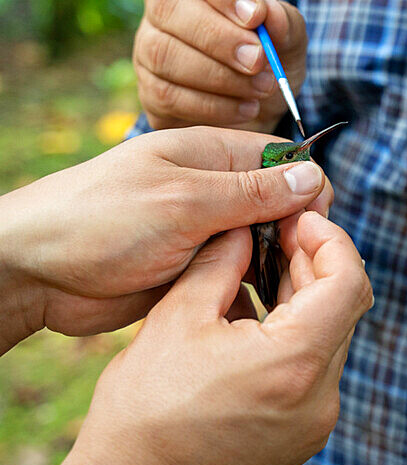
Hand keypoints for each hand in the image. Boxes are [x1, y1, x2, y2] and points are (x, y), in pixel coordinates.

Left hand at [0, 126, 332, 349]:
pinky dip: (251, 291)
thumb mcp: (184, 201)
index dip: (308, 188)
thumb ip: (252, 192)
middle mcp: (213, 189)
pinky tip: (257, 310)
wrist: (31, 274)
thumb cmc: (99, 222)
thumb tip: (314, 176)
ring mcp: (203, 230)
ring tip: (279, 293)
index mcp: (212, 154)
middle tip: (295, 268)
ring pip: (263, 245)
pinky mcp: (193, 268)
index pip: (284, 159)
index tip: (316, 225)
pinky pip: (238, 276)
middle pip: (280, 205)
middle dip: (295, 233)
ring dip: (274, 266)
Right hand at [31, 213, 372, 464]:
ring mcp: (316, 419)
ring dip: (305, 295)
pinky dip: (296, 330)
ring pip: (330, 335)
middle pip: (344, 306)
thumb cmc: (143, 416)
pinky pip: (315, 367)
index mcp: (296, 362)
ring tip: (263, 264)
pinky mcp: (303, 433)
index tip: (296, 218)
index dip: (329, 239)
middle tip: (278, 231)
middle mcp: (320, 395)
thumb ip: (220, 262)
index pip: (349, 280)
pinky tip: (257, 309)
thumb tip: (245, 225)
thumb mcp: (175, 320)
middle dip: (315, 261)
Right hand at [133, 0, 306, 132]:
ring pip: (165, 53)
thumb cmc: (270, 61)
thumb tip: (271, 14)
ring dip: (220, 76)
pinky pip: (167, 94)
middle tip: (258, 60)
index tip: (257, 16)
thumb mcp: (290, 41)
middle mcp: (164, 5)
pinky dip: (213, 106)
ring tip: (262, 89)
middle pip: (171, 5)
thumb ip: (286, 23)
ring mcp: (148, 46)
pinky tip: (246, 109)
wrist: (258, 110)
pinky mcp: (149, 88)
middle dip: (220, 37)